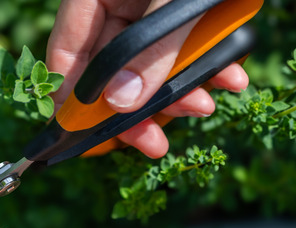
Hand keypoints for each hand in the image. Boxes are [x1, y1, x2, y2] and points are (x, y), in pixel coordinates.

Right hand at [47, 0, 250, 157]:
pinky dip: (205, 67)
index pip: (68, 56)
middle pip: (110, 70)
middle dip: (136, 110)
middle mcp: (114, 4)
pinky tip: (228, 79)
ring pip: (149, 66)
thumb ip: (152, 50)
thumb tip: (122, 104)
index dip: (73, 104)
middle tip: (152, 144)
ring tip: (203, 106)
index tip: (87, 141)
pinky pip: (182, 49)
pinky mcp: (181, 12)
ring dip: (177, 93)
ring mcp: (147, 8)